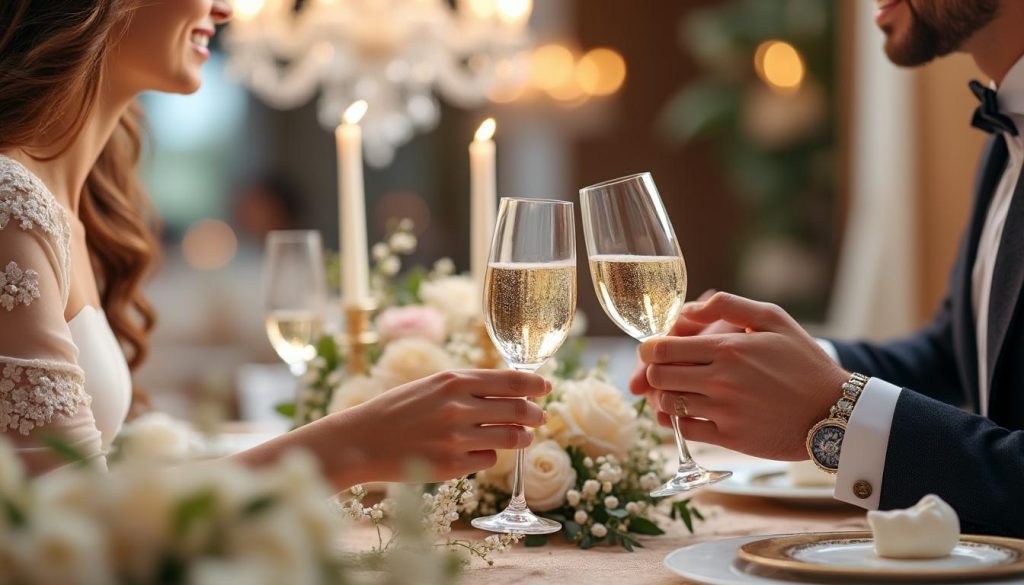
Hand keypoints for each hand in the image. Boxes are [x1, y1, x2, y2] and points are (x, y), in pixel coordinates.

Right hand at [328, 369, 549, 483]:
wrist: (363, 440)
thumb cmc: (399, 410)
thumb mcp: (433, 386)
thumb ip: (469, 387)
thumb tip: (513, 390)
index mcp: (454, 381)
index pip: (511, 380)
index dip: (535, 384)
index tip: (546, 387)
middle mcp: (459, 408)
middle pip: (519, 410)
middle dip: (536, 415)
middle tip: (540, 417)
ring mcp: (456, 438)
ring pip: (511, 438)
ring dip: (521, 438)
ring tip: (520, 437)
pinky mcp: (452, 466)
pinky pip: (488, 459)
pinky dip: (488, 455)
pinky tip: (474, 451)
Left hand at [640, 292, 848, 460]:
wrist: (834, 411)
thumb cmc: (803, 361)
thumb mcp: (773, 318)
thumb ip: (726, 305)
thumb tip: (686, 311)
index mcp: (728, 348)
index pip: (662, 349)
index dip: (649, 348)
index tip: (653, 350)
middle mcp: (721, 380)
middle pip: (657, 376)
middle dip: (653, 371)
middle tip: (661, 370)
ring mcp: (724, 411)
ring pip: (667, 403)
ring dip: (662, 396)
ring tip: (673, 390)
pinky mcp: (729, 438)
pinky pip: (683, 430)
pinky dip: (675, 421)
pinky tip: (682, 412)